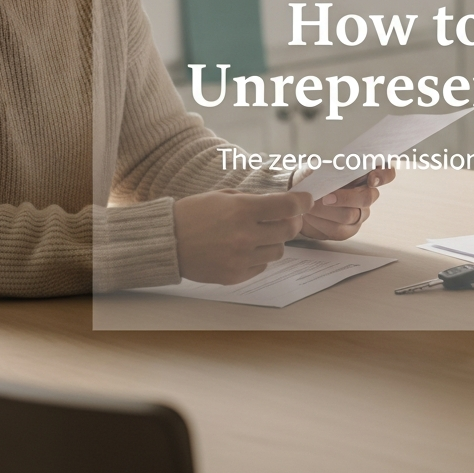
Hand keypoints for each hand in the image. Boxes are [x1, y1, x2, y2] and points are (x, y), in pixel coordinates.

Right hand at [172, 189, 312, 283]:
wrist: (166, 241)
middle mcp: (245, 234)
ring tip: (258, 235)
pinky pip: (262, 267)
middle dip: (291, 222)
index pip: (288, 206)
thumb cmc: (194, 214)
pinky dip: (258, 258)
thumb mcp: (224, 197)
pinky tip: (243, 250)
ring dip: (274, 241)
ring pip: (278, 251)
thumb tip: (282, 204)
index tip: (307, 200)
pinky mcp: (234, 275)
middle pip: (289, 230)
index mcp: (243, 209)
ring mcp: (240, 258)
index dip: (303, 202)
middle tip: (285, 219)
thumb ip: (255, 200)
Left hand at [293, 166, 396, 241]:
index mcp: (364, 175)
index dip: (383, 176)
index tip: (371, 178)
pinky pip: (338, 230)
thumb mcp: (318, 167)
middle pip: (367, 198)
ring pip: (350, 215)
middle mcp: (366, 195)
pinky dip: (321, 222)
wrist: (300, 198)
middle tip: (325, 197)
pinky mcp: (348, 230)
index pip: (386, 174)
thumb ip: (329, 167)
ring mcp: (359, 213)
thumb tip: (332, 168)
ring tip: (310, 205)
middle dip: (346, 198)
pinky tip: (310, 216)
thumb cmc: (313, 179)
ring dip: (327, 210)